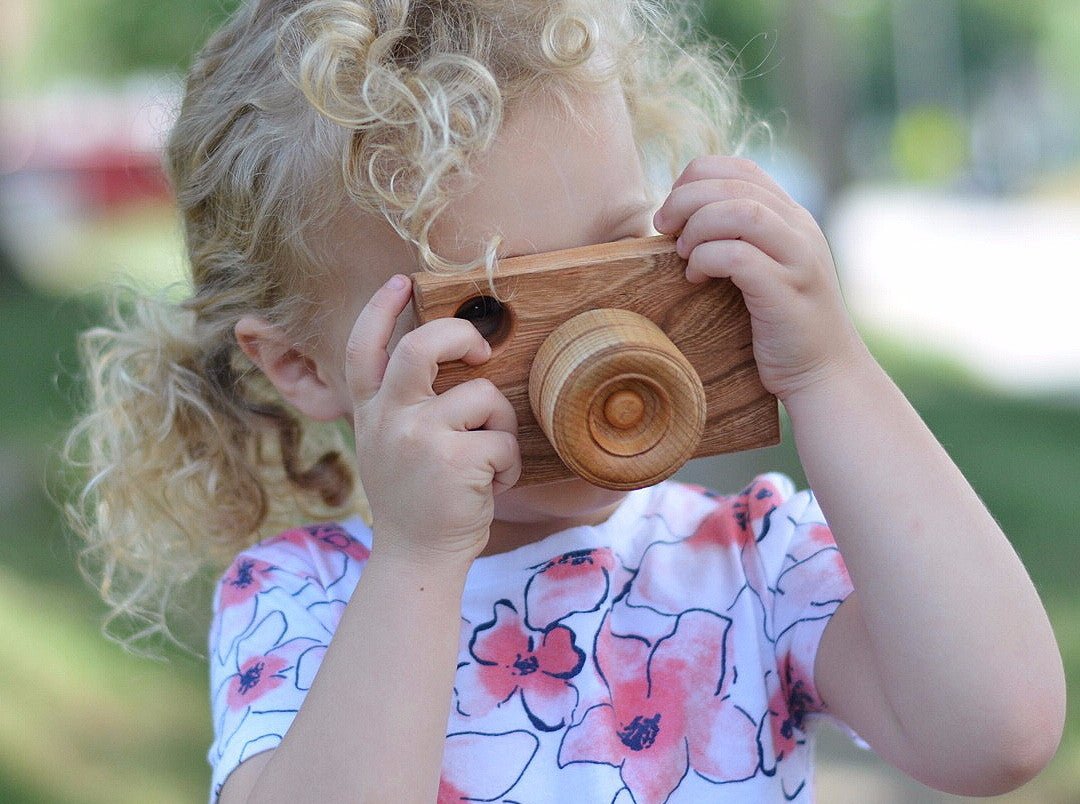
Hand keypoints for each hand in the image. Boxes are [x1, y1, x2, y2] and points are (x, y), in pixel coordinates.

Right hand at [345, 275, 520, 565]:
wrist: (417, 558)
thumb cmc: (415, 499)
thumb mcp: (388, 446)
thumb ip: (402, 406)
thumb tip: (449, 360)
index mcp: (370, 411)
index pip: (363, 347)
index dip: (380, 309)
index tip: (401, 282)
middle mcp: (388, 418)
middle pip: (422, 346)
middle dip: (460, 334)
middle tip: (481, 349)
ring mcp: (419, 438)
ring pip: (482, 396)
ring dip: (500, 426)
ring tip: (490, 459)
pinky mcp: (455, 460)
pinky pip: (503, 439)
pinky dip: (510, 464)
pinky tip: (492, 486)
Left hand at [652, 156, 865, 400]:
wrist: (824, 373)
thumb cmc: (779, 325)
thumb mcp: (764, 269)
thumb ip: (738, 239)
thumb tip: (679, 220)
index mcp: (791, 217)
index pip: (741, 168)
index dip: (697, 177)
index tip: (673, 210)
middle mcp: (799, 229)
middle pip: (734, 184)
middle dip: (685, 199)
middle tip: (663, 228)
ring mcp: (797, 259)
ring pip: (741, 212)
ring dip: (698, 226)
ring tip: (682, 254)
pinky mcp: (786, 292)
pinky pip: (739, 257)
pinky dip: (707, 259)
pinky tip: (695, 279)